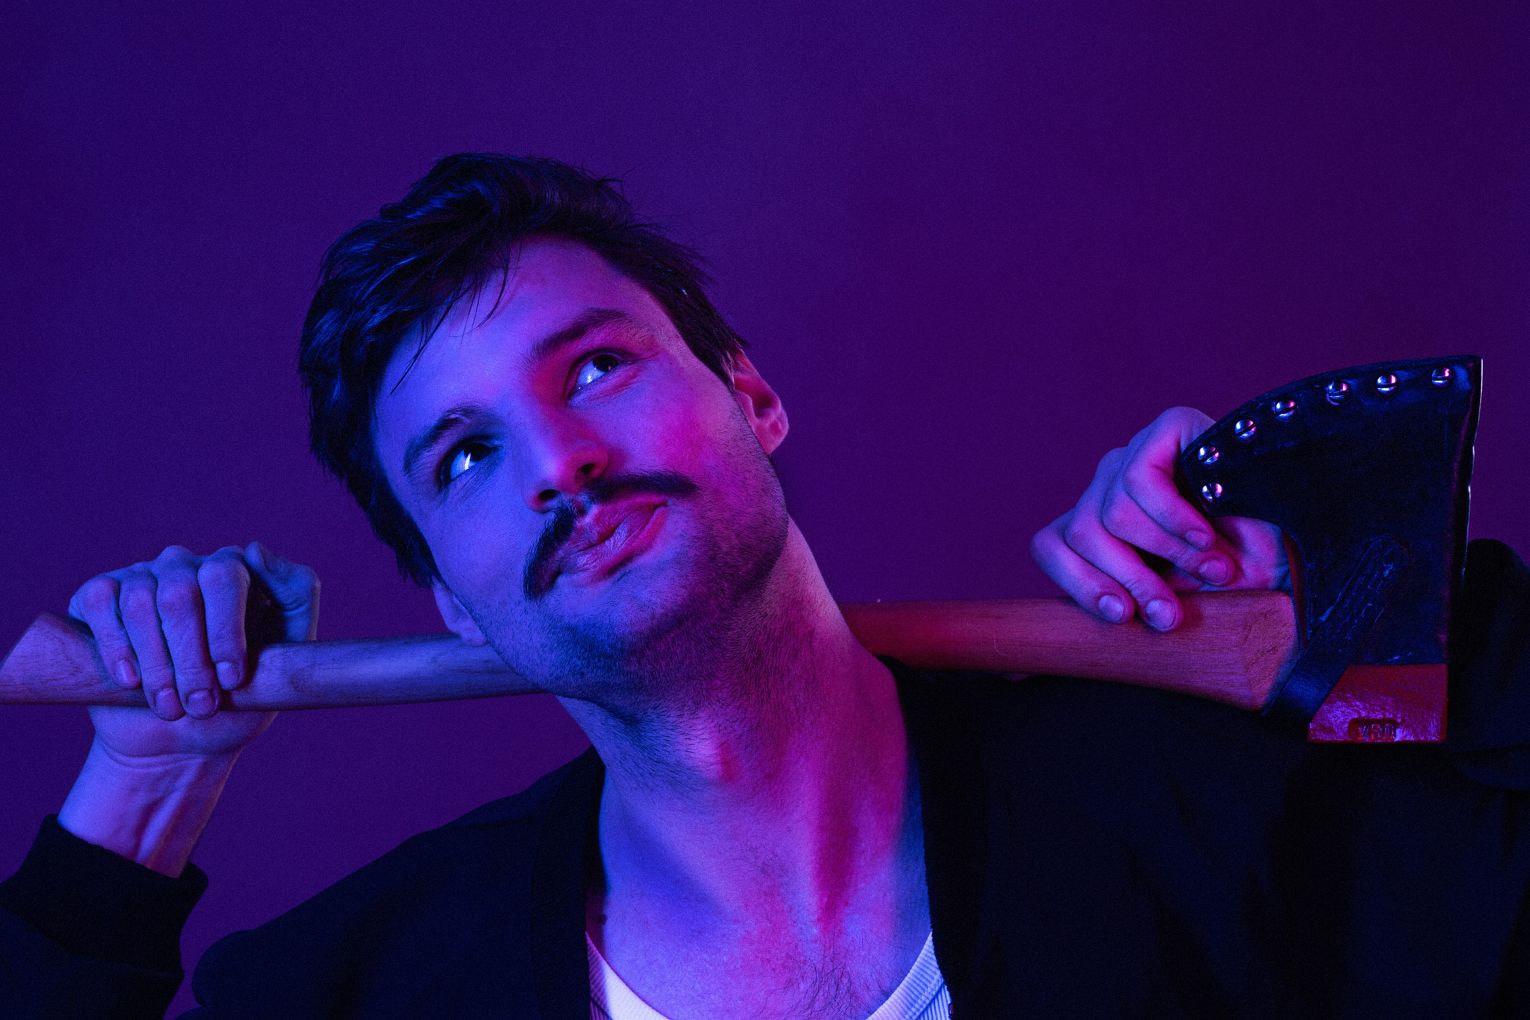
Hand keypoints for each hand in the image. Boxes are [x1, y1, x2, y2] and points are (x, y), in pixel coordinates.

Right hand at [65, 541, 317, 760]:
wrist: (184, 738)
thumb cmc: (243, 696)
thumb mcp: (287, 652)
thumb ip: (295, 595)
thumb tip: (254, 549)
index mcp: (235, 571)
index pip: (226, 577)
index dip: (226, 632)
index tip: (232, 680)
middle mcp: (187, 565)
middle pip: (180, 596)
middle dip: (191, 659)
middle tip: (201, 706)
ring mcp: (143, 576)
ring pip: (140, 605)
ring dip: (157, 666)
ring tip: (170, 708)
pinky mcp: (101, 595)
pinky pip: (102, 603)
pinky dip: (115, 647)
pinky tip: (130, 681)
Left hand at [1030, 407, 1287, 630]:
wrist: (1308, 534)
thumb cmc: (1247, 568)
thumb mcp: (1186, 597)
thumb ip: (1142, 601)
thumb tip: (1113, 621)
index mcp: (1101, 524)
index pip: (1050, 545)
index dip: (1078, 583)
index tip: (1121, 616)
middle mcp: (1109, 486)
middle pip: (1079, 534)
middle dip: (1128, 580)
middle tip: (1171, 613)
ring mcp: (1135, 454)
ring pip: (1110, 515)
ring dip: (1166, 554)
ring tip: (1215, 571)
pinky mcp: (1166, 428)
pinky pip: (1140, 480)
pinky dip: (1174, 518)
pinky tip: (1208, 536)